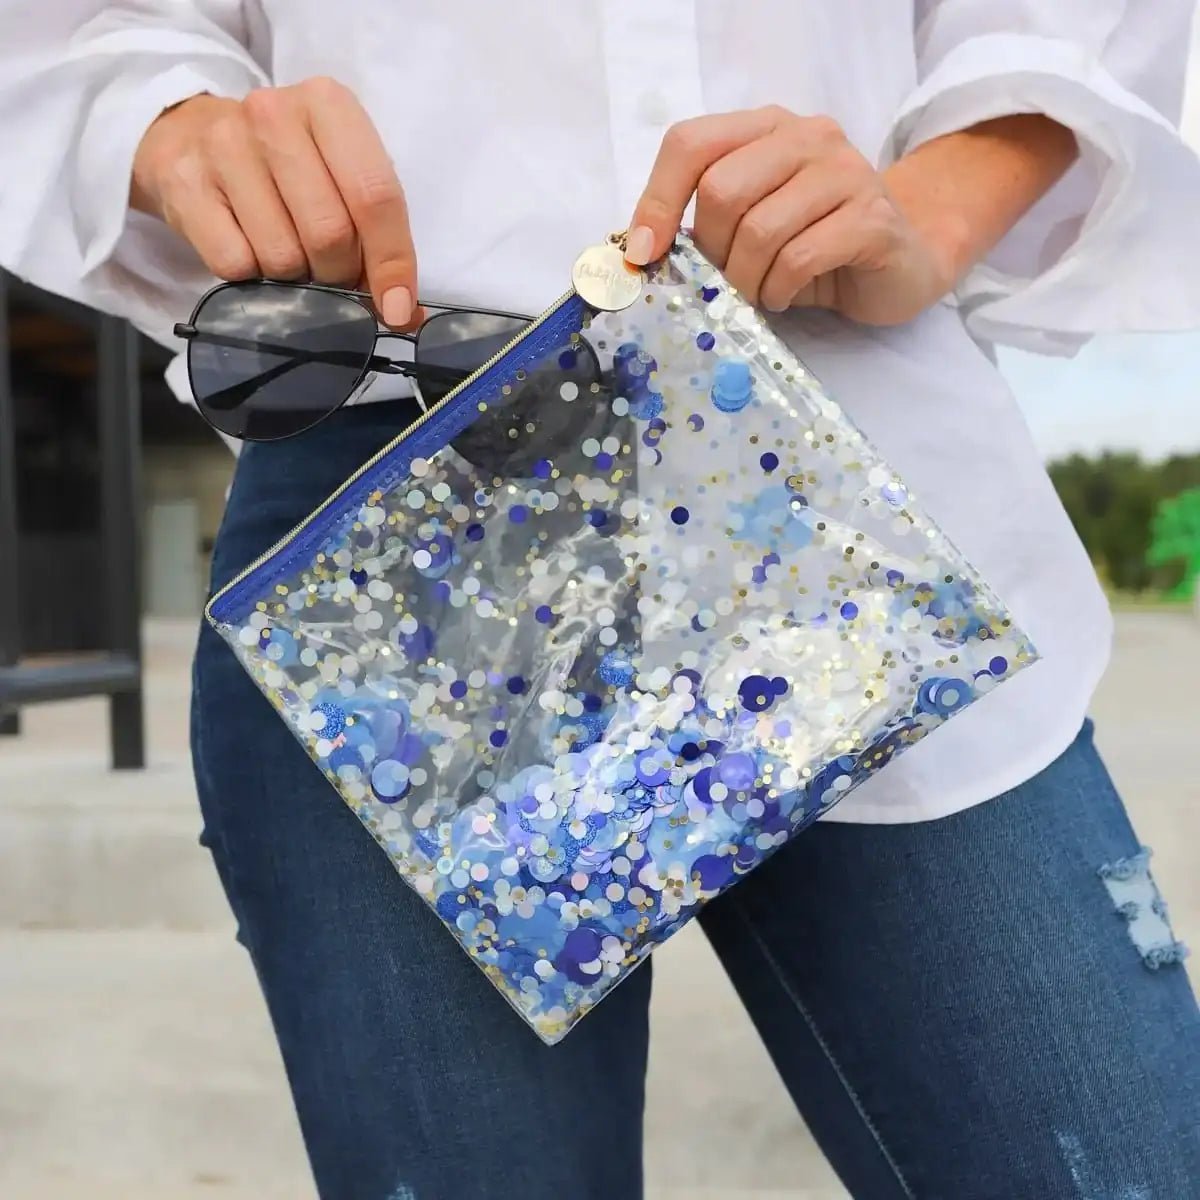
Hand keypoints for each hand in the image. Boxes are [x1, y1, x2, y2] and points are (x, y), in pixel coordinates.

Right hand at [131, 77, 418, 326]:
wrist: (188, 136)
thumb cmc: (285, 166)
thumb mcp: (339, 177)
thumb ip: (378, 236)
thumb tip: (404, 313)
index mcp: (328, 104)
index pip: (375, 196)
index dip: (392, 263)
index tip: (397, 308)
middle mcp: (273, 115)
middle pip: (330, 234)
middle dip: (339, 273)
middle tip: (331, 272)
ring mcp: (223, 146)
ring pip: (283, 257)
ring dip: (295, 279)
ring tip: (288, 256)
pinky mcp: (185, 184)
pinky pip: (236, 265)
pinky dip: (253, 278)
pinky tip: (249, 249)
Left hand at [624, 106, 964, 325]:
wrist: (902, 260)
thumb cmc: (814, 245)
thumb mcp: (750, 225)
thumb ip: (703, 222)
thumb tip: (639, 251)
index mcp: (767, 128)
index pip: (691, 143)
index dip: (656, 200)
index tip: (643, 253)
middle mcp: (808, 137)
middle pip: (721, 191)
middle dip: (711, 251)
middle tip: (726, 280)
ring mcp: (846, 173)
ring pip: (759, 231)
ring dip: (746, 280)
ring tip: (759, 294)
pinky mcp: (872, 219)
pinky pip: (798, 259)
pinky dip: (779, 290)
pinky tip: (785, 296)